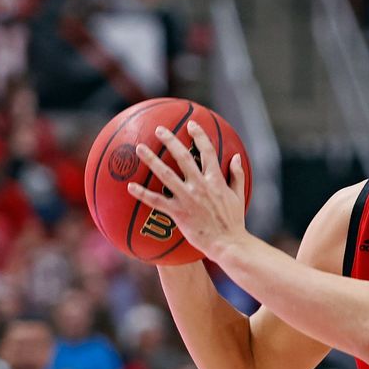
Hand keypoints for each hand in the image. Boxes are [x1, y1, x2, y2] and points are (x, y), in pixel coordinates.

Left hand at [128, 120, 247, 261]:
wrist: (228, 243)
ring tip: (139, 148)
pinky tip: (130, 186)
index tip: (192, 124)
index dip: (200, 136)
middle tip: (159, 129)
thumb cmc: (234, 222)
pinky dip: (143, 194)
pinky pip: (157, 201)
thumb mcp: (239, 196)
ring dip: (152, 159)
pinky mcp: (178, 212)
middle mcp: (200, 185)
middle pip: (183, 157)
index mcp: (216, 180)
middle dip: (171, 140)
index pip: (208, 152)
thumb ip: (237, 175)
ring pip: (166, 174)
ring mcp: (188, 198)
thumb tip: (236, 157)